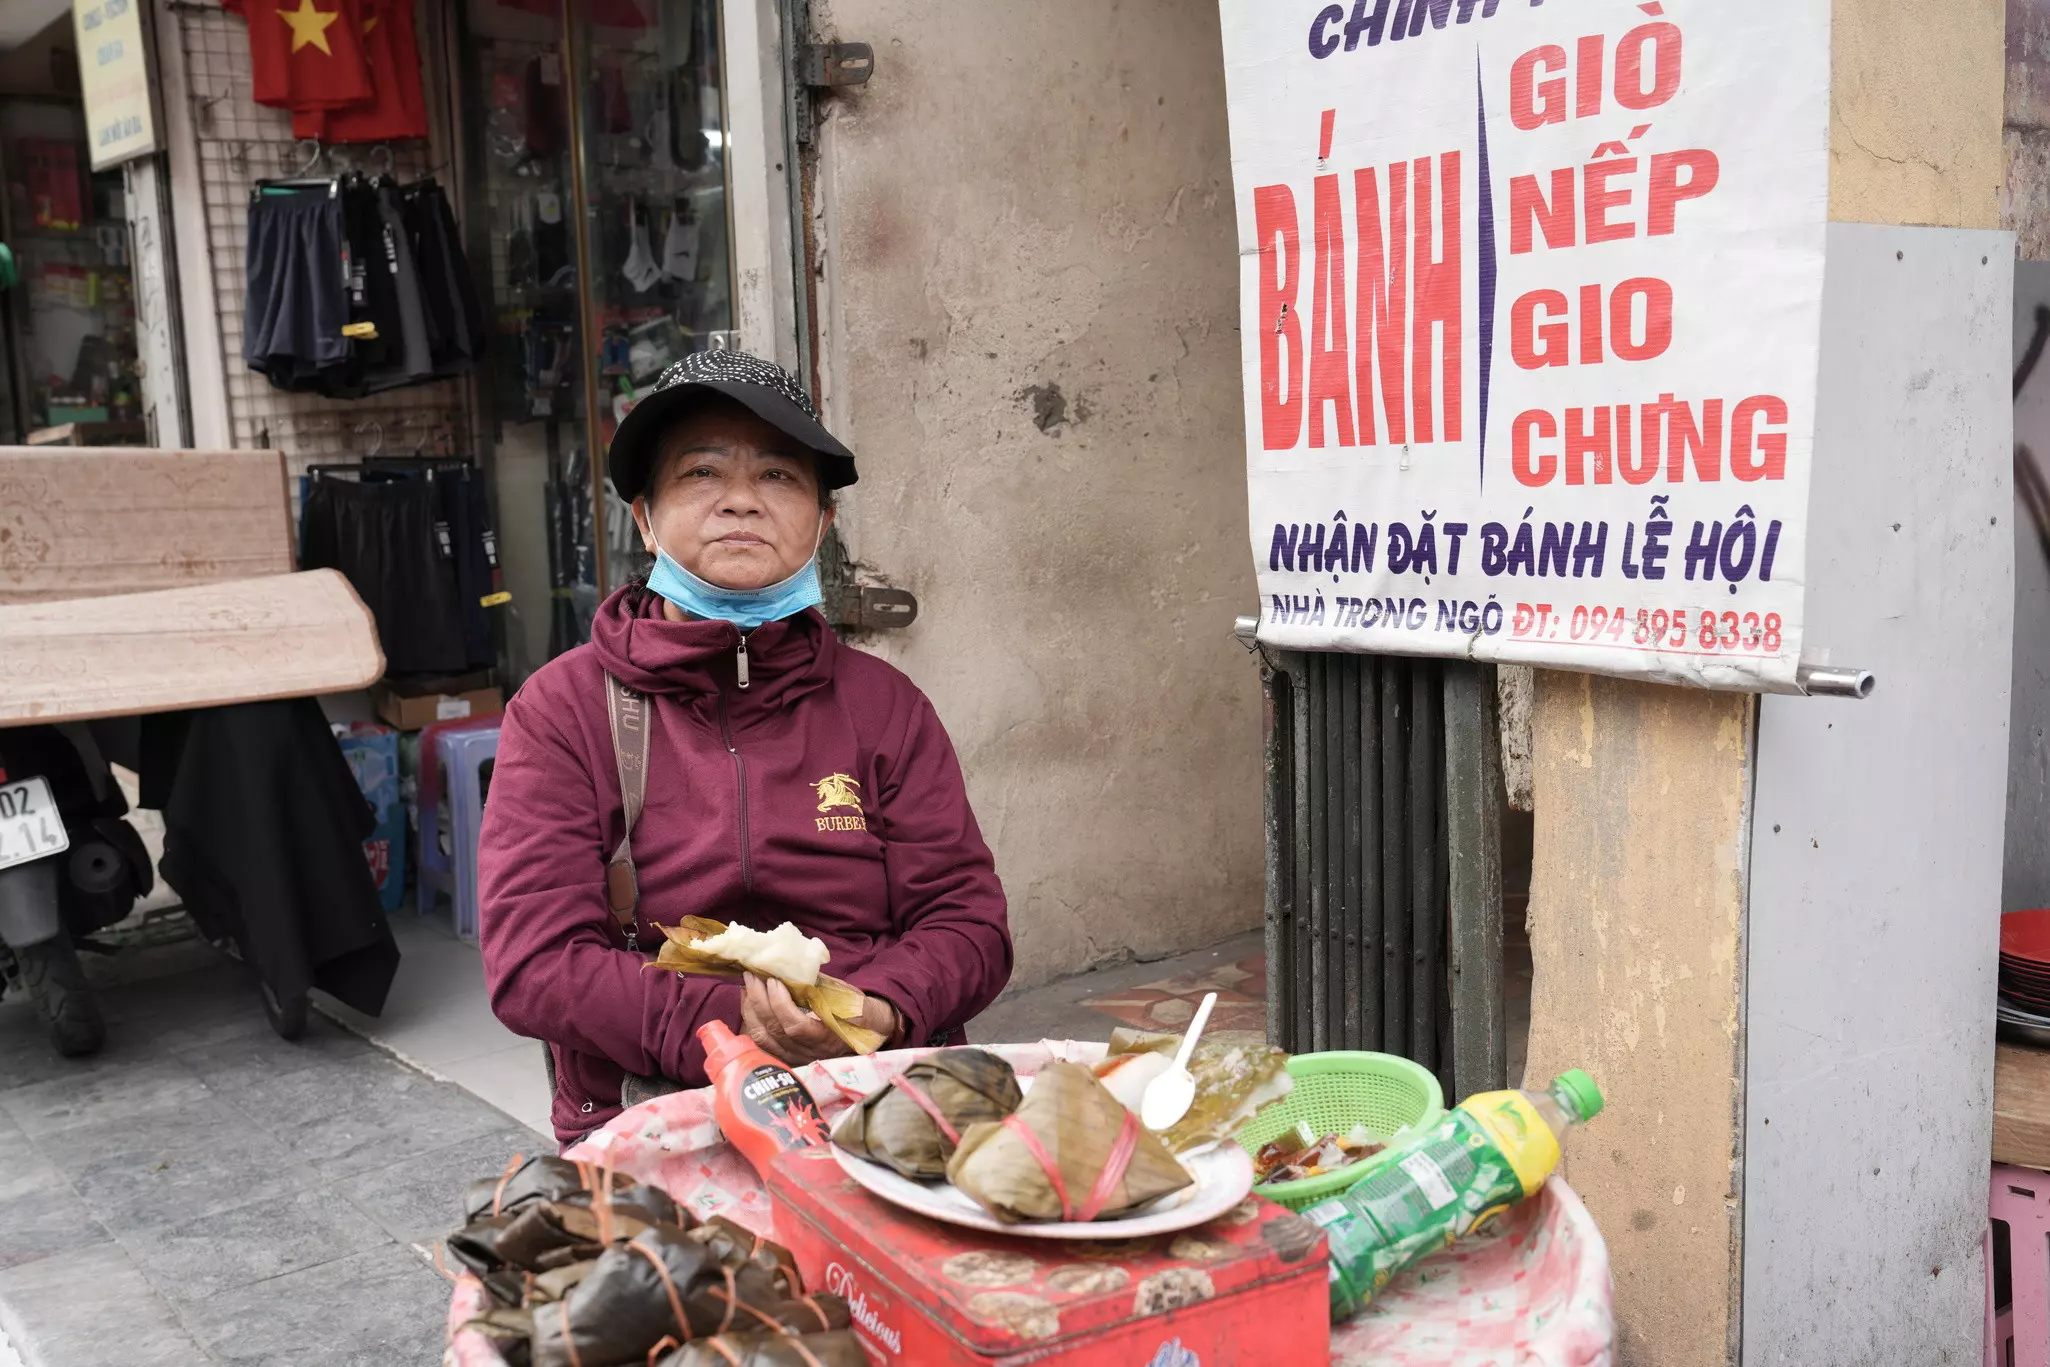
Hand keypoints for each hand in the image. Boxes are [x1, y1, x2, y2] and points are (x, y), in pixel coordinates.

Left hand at [741, 975, 899, 1065]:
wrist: (869, 1033)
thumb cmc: (860, 1011)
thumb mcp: (850, 997)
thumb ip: (824, 987)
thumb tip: (794, 967)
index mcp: (828, 1037)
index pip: (796, 1026)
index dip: (781, 1004)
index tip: (775, 981)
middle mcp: (810, 1052)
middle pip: (775, 1030)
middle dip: (759, 1000)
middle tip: (753, 976)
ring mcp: (796, 1057)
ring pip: (763, 1038)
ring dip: (751, 1010)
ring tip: (747, 986)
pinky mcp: (787, 1057)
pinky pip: (761, 1043)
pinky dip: (751, 1022)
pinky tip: (748, 1003)